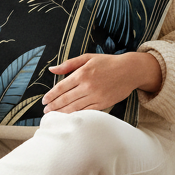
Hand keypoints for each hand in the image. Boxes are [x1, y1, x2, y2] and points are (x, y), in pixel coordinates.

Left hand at [43, 52, 161, 112]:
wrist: (130, 70)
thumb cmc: (108, 62)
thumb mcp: (87, 58)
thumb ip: (68, 64)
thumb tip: (52, 69)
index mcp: (82, 73)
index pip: (61, 87)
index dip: (51, 95)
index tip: (44, 100)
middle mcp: (87, 86)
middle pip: (65, 99)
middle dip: (53, 106)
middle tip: (45, 111)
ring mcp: (95, 96)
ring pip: (74, 107)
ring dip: (62, 112)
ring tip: (53, 115)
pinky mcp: (103, 104)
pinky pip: (86, 111)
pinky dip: (76, 115)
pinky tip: (69, 117)